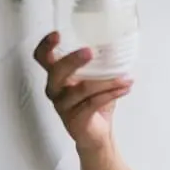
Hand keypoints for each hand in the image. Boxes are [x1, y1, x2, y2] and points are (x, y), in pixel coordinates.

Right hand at [34, 31, 133, 150]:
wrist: (97, 135)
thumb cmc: (94, 104)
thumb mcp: (96, 81)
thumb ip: (101, 66)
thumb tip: (119, 46)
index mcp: (57, 77)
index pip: (42, 58)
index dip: (46, 46)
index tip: (57, 34)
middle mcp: (55, 90)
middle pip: (56, 71)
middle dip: (72, 60)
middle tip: (90, 51)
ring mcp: (63, 106)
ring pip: (82, 89)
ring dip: (107, 81)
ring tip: (126, 78)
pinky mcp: (75, 119)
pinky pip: (93, 103)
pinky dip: (111, 94)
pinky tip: (125, 88)